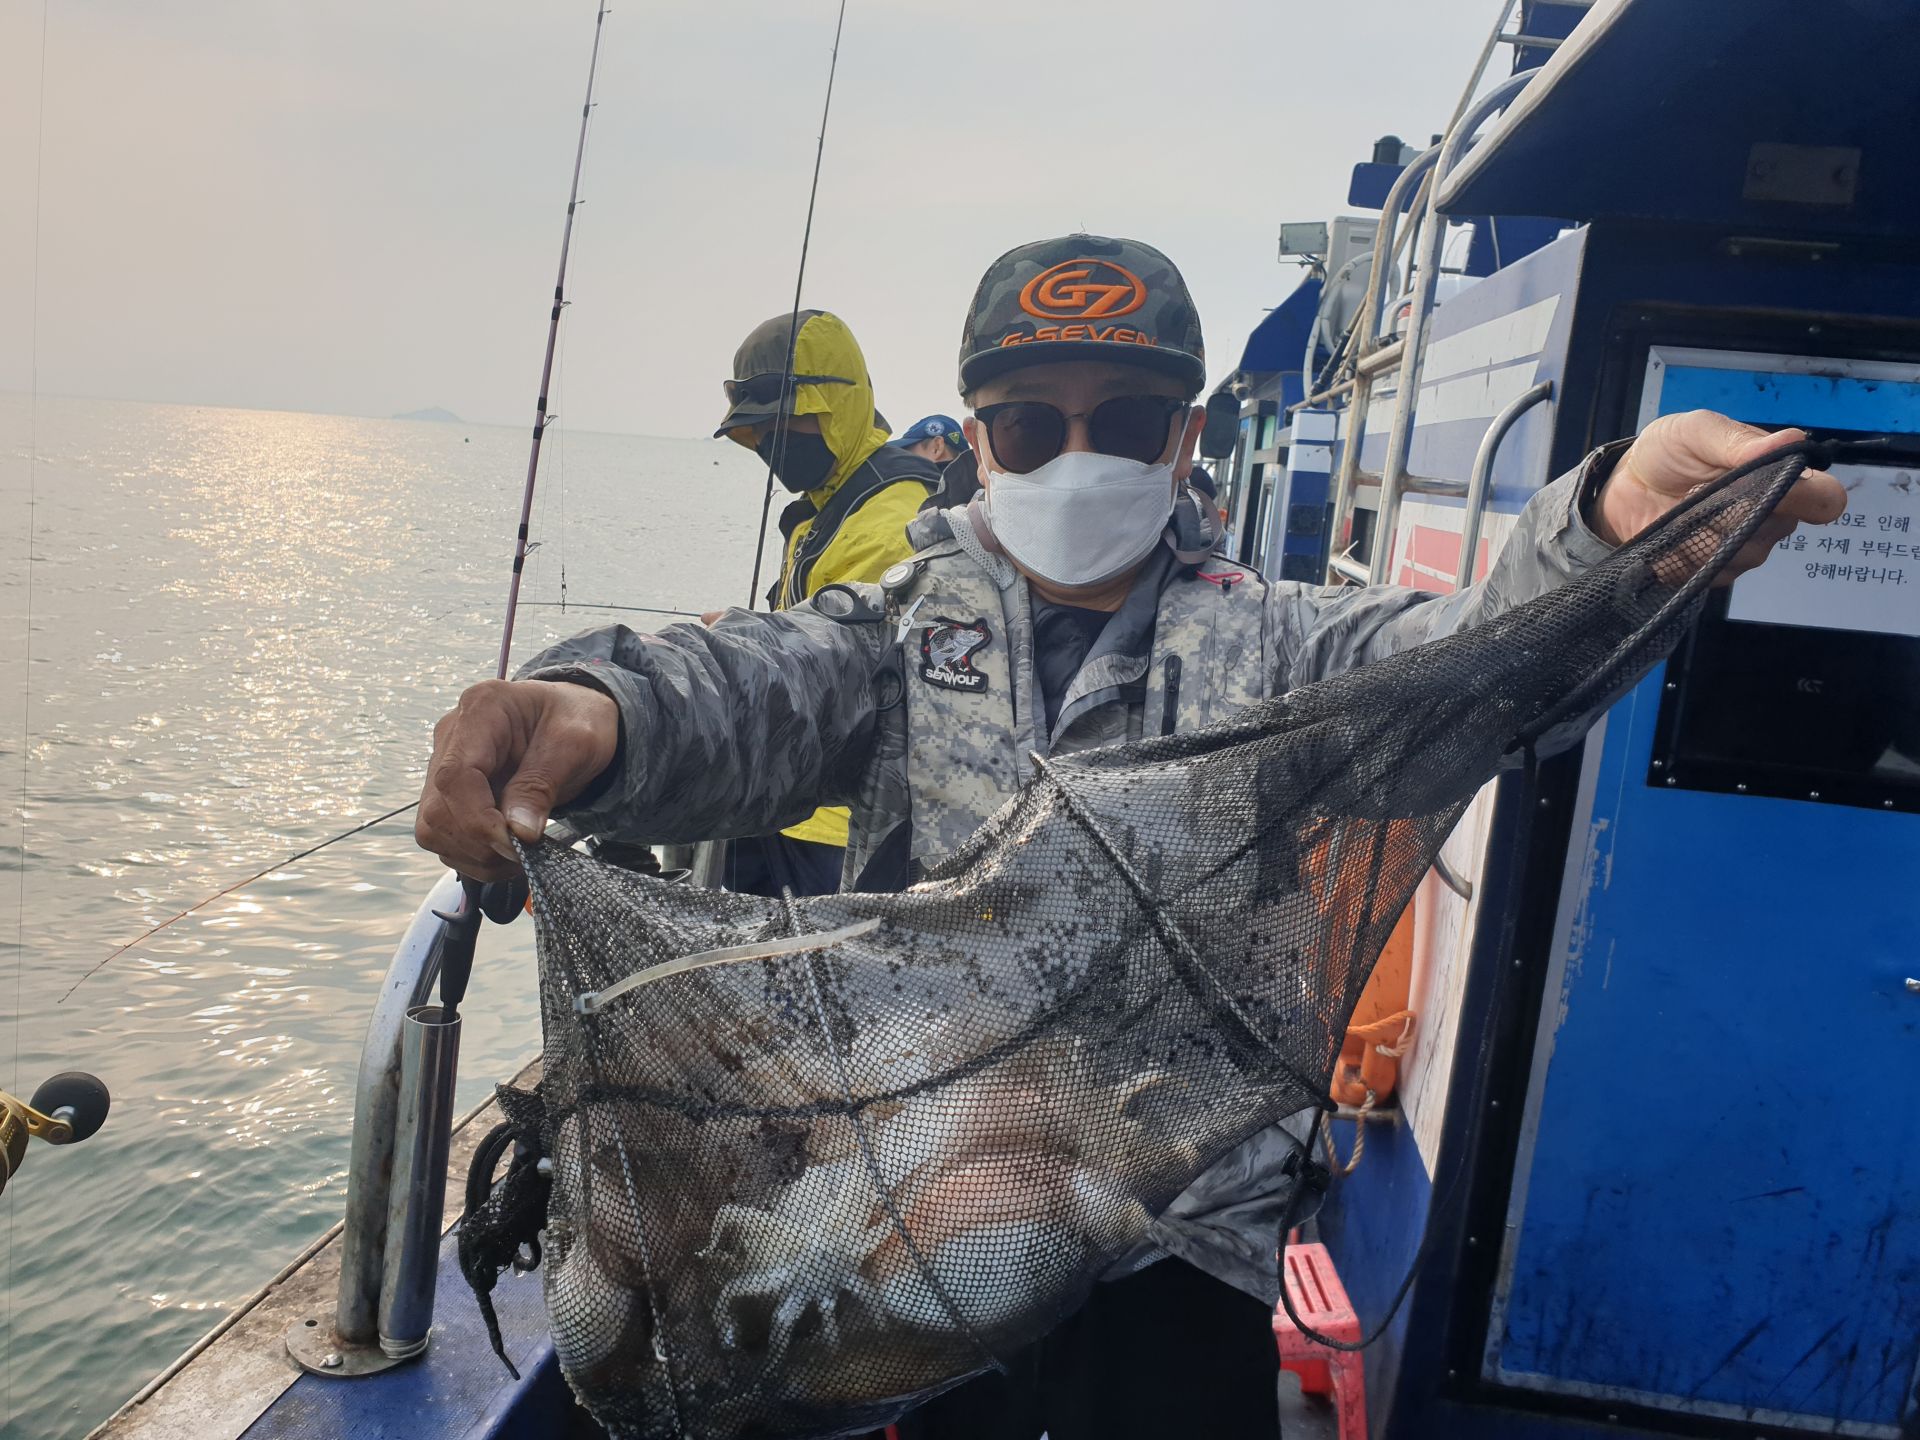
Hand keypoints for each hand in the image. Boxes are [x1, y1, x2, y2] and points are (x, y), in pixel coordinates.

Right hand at [416, 679, 619, 880]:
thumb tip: (518, 833)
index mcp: (482, 709)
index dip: (479, 820)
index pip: (456, 776)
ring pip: (434, 828)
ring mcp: (444, 765)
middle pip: (438, 808)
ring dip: (476, 855)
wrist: (576, 718)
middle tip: (525, 853)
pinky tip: (507, 852)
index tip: (514, 844)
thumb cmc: (578, 720)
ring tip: (520, 853)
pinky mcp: (448, 792)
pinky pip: (444, 837)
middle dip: (480, 843)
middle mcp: (452, 735)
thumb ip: (542, 784)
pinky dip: (475, 856)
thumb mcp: (575, 744)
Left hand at [1591, 410, 1847, 584]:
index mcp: (1779, 478)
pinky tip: (1670, 532)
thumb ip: (1738, 440)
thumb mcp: (1696, 431)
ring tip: (1682, 506)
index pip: (1824, 499)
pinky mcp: (1709, 574)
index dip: (1811, 499)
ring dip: (1707, 530)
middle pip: (1778, 528)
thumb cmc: (1668, 452)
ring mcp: (1741, 550)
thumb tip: (1793, 439)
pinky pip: (1708, 572)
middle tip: (1702, 489)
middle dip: (1738, 509)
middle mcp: (1770, 518)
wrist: (1622, 485)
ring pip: (1743, 553)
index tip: (1779, 490)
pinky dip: (1683, 552)